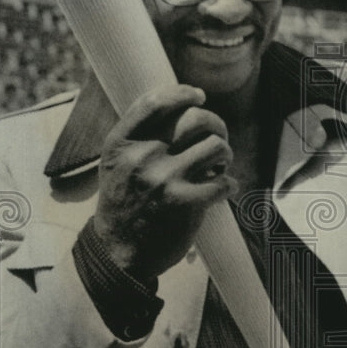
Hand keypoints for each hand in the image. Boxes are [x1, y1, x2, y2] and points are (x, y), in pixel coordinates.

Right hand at [94, 84, 236, 279]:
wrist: (118, 253)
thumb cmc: (124, 203)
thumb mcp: (117, 164)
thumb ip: (139, 136)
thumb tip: (181, 105)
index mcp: (122, 144)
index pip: (156, 102)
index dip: (183, 93)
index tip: (198, 96)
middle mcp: (142, 157)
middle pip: (195, 119)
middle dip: (216, 124)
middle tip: (218, 137)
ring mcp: (164, 180)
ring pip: (216, 147)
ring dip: (225, 155)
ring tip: (220, 166)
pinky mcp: (185, 204)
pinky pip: (224, 182)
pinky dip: (229, 185)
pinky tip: (223, 190)